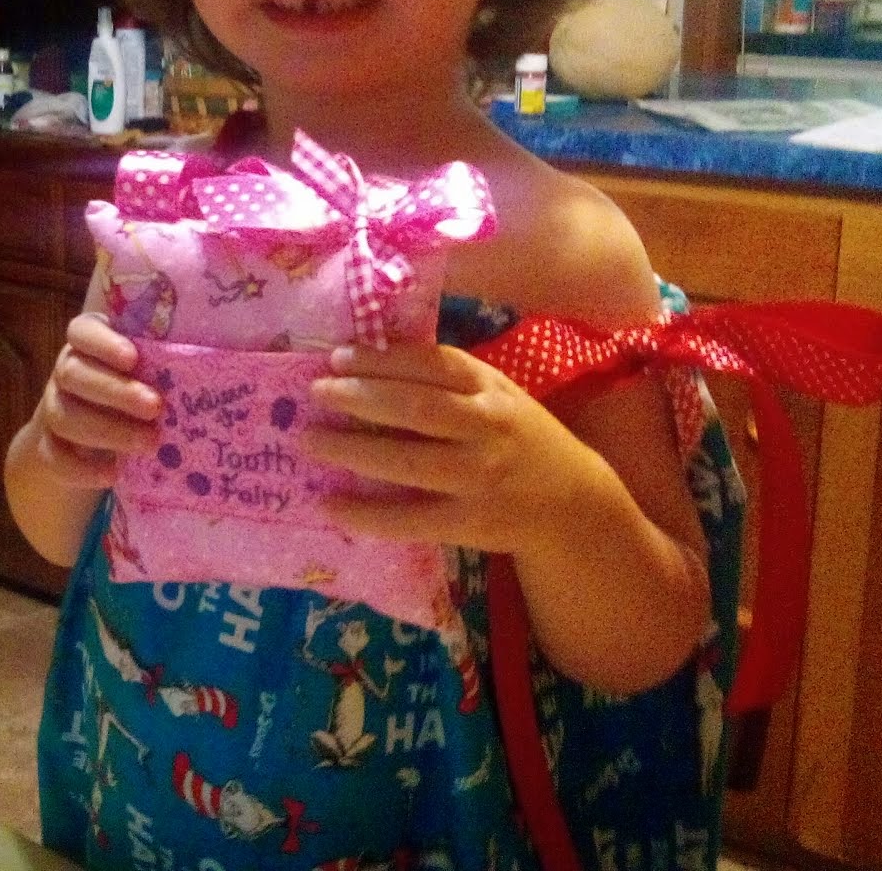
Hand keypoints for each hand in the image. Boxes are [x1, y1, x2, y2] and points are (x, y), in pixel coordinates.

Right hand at [31, 313, 162, 490]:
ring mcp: (53, 407)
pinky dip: (82, 468)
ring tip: (150, 443)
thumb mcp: (151, 369)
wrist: (96, 432)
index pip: (82, 331)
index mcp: (89, 342)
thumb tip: (218, 360)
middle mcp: (66, 370)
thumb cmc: (138, 388)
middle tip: (156, 407)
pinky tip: (113, 474)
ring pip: (64, 416)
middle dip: (115, 391)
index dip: (103, 343)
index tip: (133, 358)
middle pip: (73, 373)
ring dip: (107, 431)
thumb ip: (166, 361)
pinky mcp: (49, 445)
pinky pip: (54, 457)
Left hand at [301, 342, 618, 554]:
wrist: (571, 501)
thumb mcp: (496, 394)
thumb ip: (447, 378)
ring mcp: (480, 478)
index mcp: (492, 389)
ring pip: (408, 463)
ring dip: (352, 450)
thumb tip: (369, 358)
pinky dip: (367, 514)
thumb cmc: (516, 436)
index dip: (384, 359)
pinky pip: (410, 519)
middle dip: (360, 397)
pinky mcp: (470, 524)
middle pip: (417, 408)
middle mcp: (488, 429)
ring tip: (309, 439)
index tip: (338, 357)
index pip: (433, 365)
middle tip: (315, 391)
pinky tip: (330, 505)